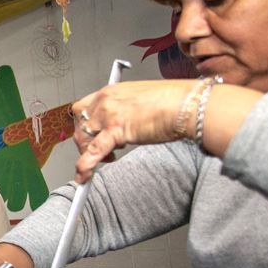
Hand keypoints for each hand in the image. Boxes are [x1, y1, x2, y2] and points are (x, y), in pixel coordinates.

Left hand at [71, 80, 196, 182]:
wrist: (187, 104)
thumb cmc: (173, 101)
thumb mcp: (140, 100)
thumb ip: (125, 110)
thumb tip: (121, 124)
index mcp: (111, 91)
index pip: (84, 108)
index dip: (86, 124)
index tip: (92, 134)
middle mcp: (106, 100)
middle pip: (80, 123)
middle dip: (85, 139)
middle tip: (98, 149)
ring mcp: (109, 115)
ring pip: (84, 138)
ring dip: (89, 152)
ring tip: (107, 159)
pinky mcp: (116, 130)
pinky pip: (93, 152)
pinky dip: (86, 166)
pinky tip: (84, 176)